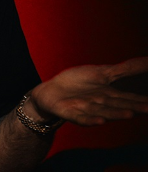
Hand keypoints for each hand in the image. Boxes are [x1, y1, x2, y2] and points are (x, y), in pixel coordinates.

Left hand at [28, 57, 147, 125]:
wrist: (51, 92)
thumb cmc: (78, 82)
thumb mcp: (102, 73)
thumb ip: (124, 69)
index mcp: (110, 96)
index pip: (130, 98)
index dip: (143, 100)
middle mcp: (102, 105)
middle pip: (119, 106)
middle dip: (134, 108)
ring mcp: (87, 110)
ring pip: (104, 112)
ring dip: (116, 114)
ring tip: (130, 114)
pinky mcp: (71, 113)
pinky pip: (82, 118)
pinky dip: (91, 120)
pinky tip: (100, 121)